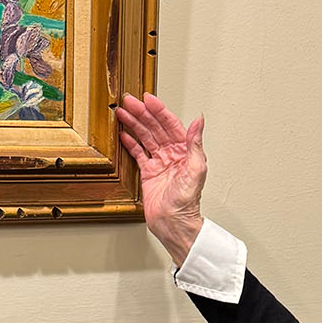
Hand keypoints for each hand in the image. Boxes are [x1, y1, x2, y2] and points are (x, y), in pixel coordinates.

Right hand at [115, 94, 207, 265]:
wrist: (174, 222)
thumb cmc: (187, 201)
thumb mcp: (195, 169)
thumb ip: (195, 143)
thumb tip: (199, 120)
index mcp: (185, 150)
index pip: (170, 125)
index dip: (159, 111)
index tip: (148, 99)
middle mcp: (172, 154)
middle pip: (155, 128)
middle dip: (142, 113)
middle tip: (129, 102)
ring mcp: (160, 163)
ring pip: (145, 138)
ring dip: (134, 124)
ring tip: (122, 112)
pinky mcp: (149, 173)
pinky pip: (139, 153)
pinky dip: (131, 143)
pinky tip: (123, 134)